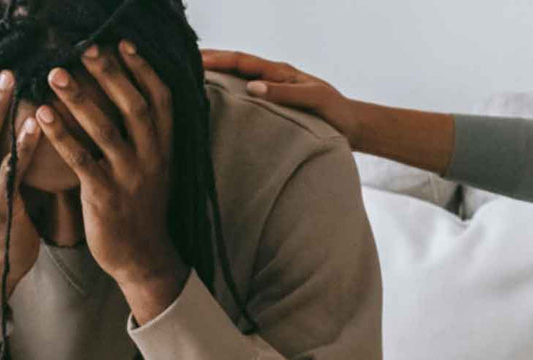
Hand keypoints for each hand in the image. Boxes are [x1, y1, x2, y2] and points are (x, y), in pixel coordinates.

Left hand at [38, 41, 187, 322]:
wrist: (142, 257)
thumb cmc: (140, 206)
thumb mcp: (154, 165)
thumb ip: (143, 133)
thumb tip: (121, 92)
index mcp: (165, 146)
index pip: (161, 98)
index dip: (143, 69)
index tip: (123, 43)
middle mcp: (152, 157)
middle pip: (134, 106)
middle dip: (110, 74)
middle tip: (86, 48)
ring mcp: (130, 177)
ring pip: (106, 130)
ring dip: (80, 98)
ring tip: (55, 72)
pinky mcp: (105, 196)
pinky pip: (81, 160)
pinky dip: (61, 134)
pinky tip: (41, 114)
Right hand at [201, 49, 363, 148]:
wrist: (352, 127)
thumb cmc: (335, 113)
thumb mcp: (314, 100)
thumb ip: (285, 93)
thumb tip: (251, 87)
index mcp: (280, 72)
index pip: (242, 60)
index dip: (218, 59)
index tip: (194, 60)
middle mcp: (272, 77)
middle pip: (234, 64)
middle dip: (209, 60)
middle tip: (179, 61)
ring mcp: (271, 90)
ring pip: (236, 78)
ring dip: (214, 74)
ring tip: (188, 77)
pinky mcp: (272, 104)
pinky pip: (243, 94)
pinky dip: (226, 91)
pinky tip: (212, 99)